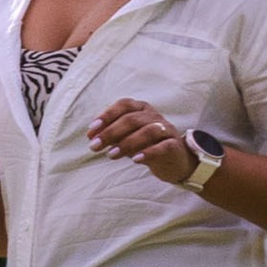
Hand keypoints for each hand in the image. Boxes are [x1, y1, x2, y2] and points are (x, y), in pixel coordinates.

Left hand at [87, 99, 201, 186]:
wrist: (173, 161)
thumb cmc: (145, 145)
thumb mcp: (126, 138)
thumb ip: (112, 135)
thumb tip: (93, 136)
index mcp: (141, 109)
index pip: (123, 105)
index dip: (106, 116)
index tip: (91, 131)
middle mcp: (154, 116)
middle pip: (132, 119)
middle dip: (110, 132)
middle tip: (95, 146)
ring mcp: (166, 129)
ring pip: (148, 131)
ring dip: (127, 143)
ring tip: (111, 155)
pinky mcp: (174, 145)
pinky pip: (163, 146)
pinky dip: (149, 152)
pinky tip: (135, 160)